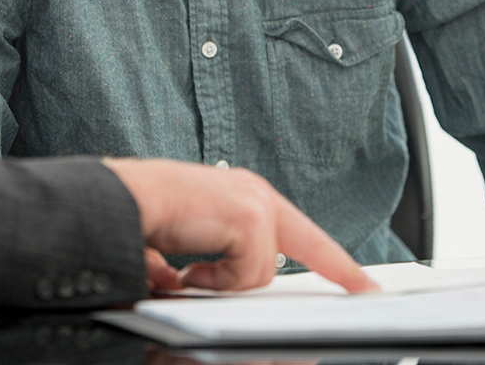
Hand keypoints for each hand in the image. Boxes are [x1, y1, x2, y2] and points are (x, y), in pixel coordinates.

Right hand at [103, 158, 377, 293]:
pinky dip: (215, 281)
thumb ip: (205, 265)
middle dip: (329, 270)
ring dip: (224, 282)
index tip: (366, 284)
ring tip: (192, 272)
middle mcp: (254, 192)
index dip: (336, 260)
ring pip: (263, 272)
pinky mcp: (250, 219)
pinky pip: (247, 274)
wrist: (119, 201)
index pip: (303, 231)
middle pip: (308, 245)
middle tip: (358, 291)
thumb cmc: (140, 216)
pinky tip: (189, 269)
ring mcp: (255, 203)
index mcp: (243, 195)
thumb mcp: (183, 242)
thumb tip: (189, 289)